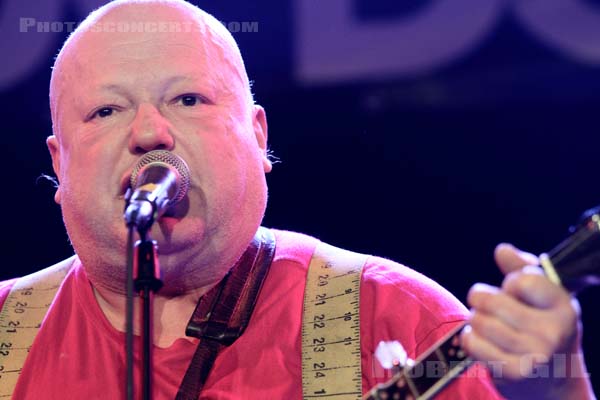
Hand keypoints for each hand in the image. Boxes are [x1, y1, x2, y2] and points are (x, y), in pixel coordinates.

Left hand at [461, 243, 594, 398]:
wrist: (551, 380)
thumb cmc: (542, 327)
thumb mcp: (543, 296)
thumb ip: (522, 269)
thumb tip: (502, 250)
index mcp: (563, 306)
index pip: (521, 280)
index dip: (510, 283)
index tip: (514, 291)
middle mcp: (552, 332)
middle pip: (491, 301)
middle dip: (481, 298)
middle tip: (487, 306)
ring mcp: (533, 355)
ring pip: (478, 321)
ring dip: (475, 319)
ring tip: (487, 324)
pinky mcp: (512, 372)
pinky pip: (472, 342)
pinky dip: (469, 338)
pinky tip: (482, 340)